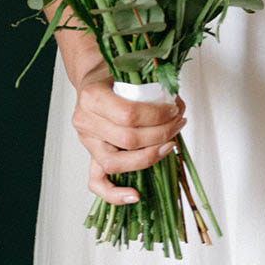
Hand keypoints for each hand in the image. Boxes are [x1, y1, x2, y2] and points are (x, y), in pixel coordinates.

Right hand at [71, 60, 187, 205]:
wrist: (92, 78)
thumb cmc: (111, 74)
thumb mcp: (128, 69)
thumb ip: (150, 84)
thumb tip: (178, 106)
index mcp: (92, 96)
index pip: (128, 114)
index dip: (156, 117)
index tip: (174, 110)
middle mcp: (85, 121)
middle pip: (127, 140)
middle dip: (160, 135)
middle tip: (177, 124)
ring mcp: (87, 141)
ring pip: (116, 163)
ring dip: (148, 158)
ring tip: (168, 146)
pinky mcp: (90, 155)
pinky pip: (97, 182)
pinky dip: (115, 194)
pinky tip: (135, 195)